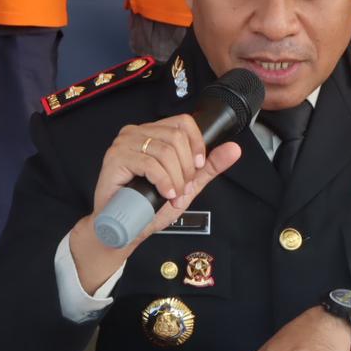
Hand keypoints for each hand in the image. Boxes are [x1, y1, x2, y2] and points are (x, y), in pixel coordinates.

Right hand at [69, 115, 240, 291]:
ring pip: (166, 151)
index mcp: (152, 133)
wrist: (125, 228)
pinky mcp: (116, 158)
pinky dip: (164, 181)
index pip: (184, 122)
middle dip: (187, 169)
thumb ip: (209, 167)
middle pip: (177, 137)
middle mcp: (136, 132)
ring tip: (173, 196)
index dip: (197, 145)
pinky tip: (164, 194)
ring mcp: (124, 143)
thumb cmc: (149, 206)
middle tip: (182, 190)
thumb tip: (234, 149)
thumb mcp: (187, 184)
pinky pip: (150, 164)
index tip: (198, 168)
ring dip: (176, 179)